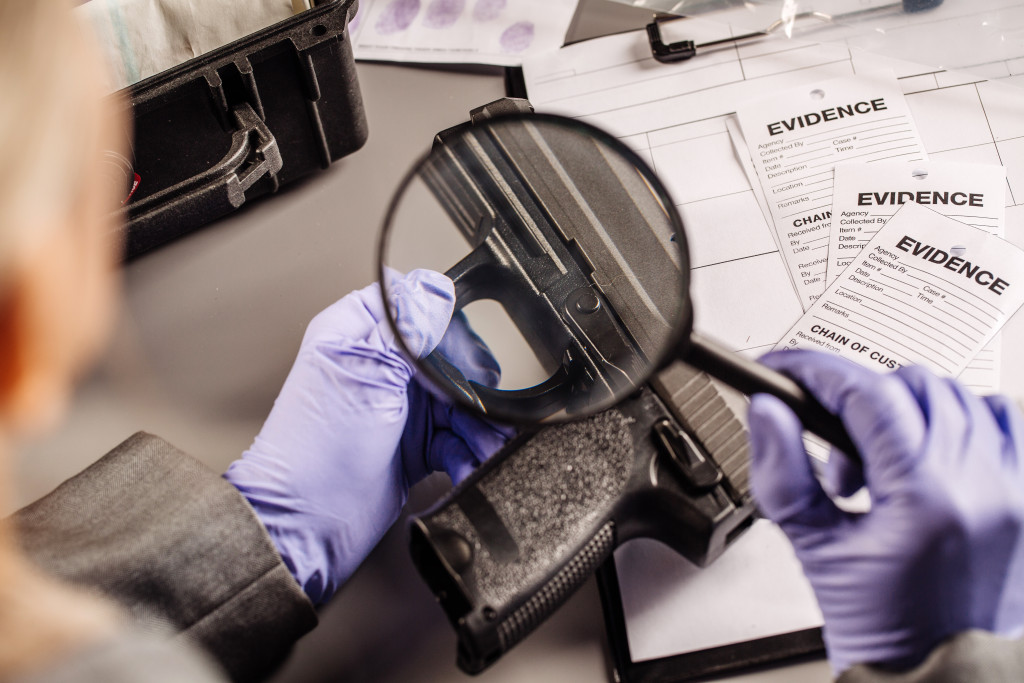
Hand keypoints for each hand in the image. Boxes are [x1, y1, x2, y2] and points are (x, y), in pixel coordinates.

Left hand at [224, 269, 511, 604]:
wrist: (309, 523)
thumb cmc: (316, 449)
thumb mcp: (366, 372)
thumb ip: (406, 328)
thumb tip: (437, 289)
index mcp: (360, 334)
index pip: (419, 308)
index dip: (449, 329)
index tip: (465, 355)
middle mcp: (381, 367)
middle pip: (451, 359)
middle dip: (473, 388)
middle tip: (481, 407)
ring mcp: (399, 408)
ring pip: (461, 403)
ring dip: (478, 426)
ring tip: (483, 445)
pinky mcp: (413, 446)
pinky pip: (458, 440)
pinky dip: (469, 452)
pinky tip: (466, 463)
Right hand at [748, 350, 1023, 674]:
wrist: (941, 679)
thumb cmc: (886, 631)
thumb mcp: (815, 551)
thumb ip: (783, 472)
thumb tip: (769, 411)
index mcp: (926, 500)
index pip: (867, 395)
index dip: (816, 372)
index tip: (788, 370)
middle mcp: (981, 487)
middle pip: (912, 385)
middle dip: (857, 398)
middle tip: (829, 441)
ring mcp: (1013, 490)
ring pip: (960, 396)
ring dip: (907, 407)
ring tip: (881, 458)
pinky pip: (1006, 420)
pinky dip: (966, 416)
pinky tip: (934, 445)